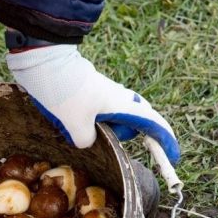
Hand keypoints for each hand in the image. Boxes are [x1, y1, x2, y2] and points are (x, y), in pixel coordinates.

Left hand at [7, 44, 179, 163]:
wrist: (44, 61)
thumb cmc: (64, 93)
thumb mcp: (75, 126)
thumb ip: (87, 141)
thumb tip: (87, 140)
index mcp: (121, 105)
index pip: (152, 124)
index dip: (164, 140)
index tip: (172, 156)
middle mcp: (118, 98)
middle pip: (134, 121)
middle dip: (125, 134)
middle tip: (105, 142)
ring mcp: (104, 93)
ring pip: (115, 116)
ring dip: (104, 128)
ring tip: (78, 129)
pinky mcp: (90, 91)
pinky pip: (99, 111)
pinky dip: (92, 122)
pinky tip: (72, 124)